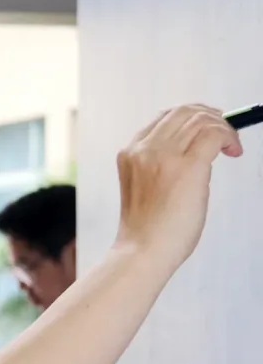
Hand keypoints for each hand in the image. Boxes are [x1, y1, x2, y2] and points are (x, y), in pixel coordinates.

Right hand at [115, 104, 241, 269]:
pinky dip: (230, 136)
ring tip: (231, 146)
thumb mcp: (144, 187)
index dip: (192, 117)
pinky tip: (233, 151)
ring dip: (224, 127)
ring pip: (202, 120)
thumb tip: (199, 148)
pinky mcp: (187, 167)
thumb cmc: (147, 229)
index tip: (208, 128)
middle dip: (210, 116)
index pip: (164, 118)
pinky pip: (215, 134)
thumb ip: (159, 164)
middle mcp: (143, 149)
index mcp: (129, 154)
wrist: (142, 251)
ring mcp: (164, 156)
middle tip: (226, 131)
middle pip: (184, 112)